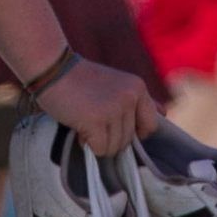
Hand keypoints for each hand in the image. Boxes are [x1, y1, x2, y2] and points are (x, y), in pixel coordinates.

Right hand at [33, 55, 161, 158]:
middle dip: (110, 137)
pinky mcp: (96, 120)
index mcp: (138, 88)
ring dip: (98, 142)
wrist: (52, 67)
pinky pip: (100, 149)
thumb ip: (138, 100)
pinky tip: (79, 128)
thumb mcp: (116, 84)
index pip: (151, 125)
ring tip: (84, 121)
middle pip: (129, 140)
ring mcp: (114, 109)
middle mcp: (130, 98)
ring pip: (114, 147)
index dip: (135, 132)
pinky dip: (88, 144)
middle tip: (92, 119)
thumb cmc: (81, 79)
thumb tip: (164, 113)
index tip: (116, 127)